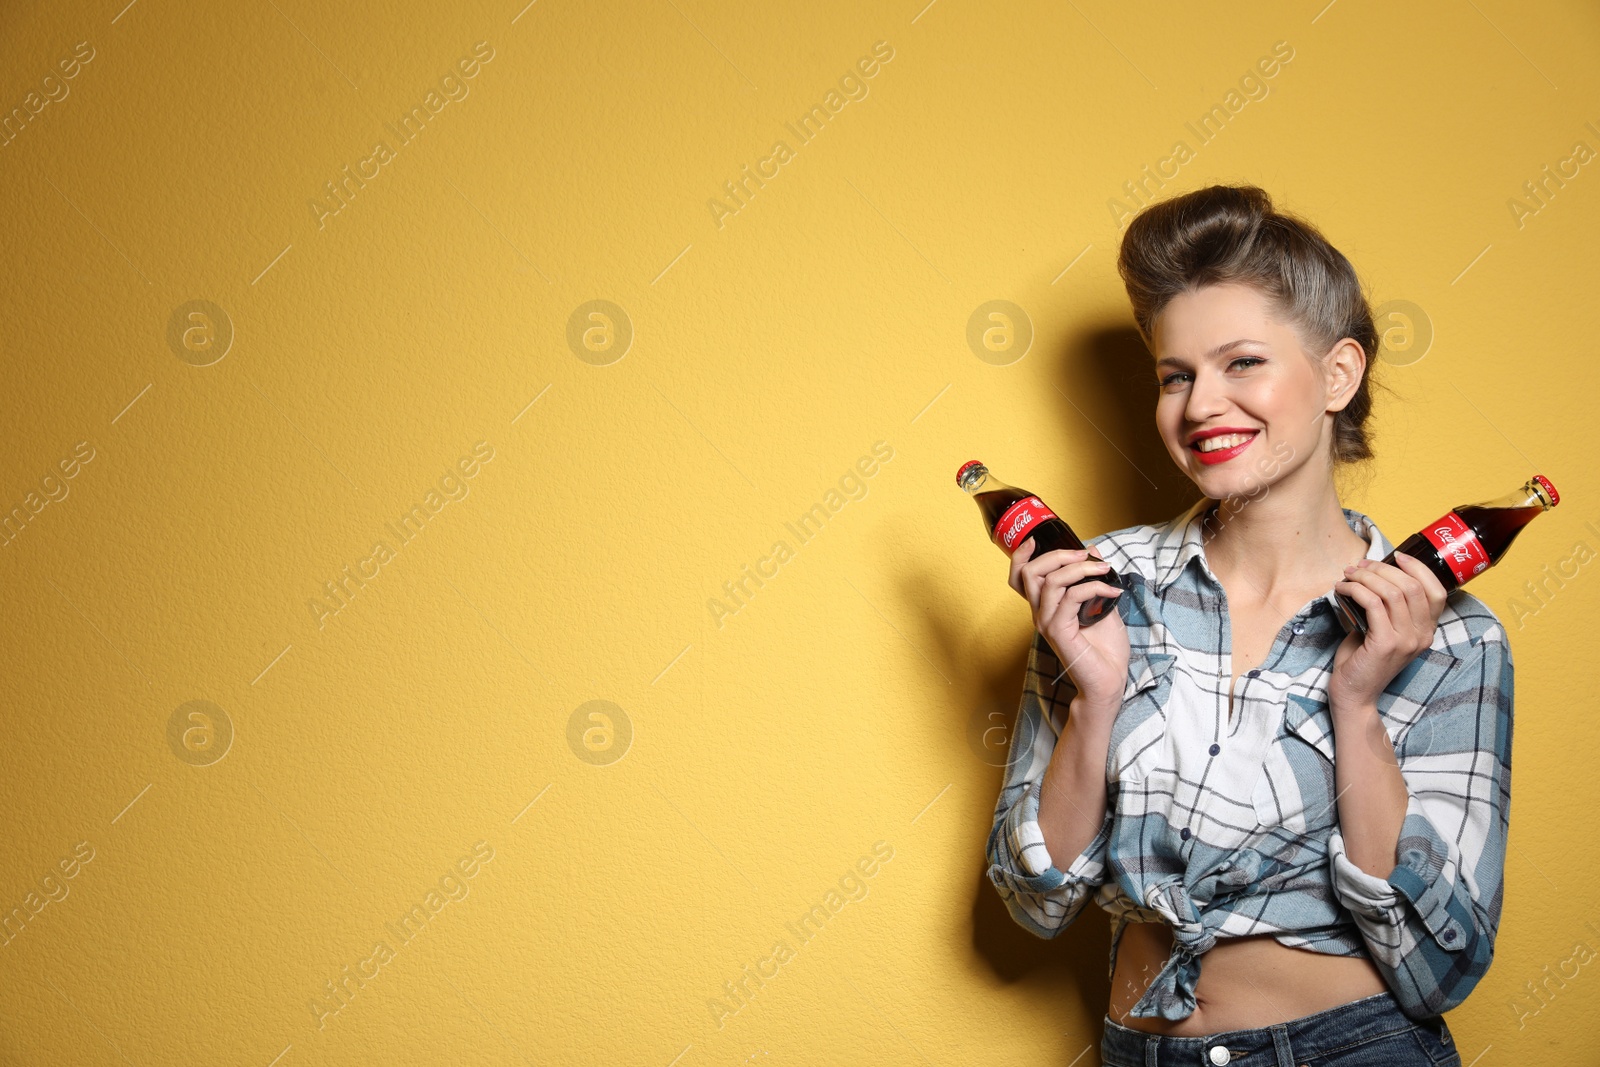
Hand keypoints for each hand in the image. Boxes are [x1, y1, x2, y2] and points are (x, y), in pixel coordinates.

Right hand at [1008, 537, 1129, 714]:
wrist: (1109, 681)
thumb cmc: (1105, 649)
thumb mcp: (1102, 603)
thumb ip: (1093, 578)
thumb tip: (1093, 550)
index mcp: (1045, 607)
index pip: (1019, 578)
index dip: (1021, 556)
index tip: (1037, 539)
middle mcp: (1040, 614)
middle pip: (1030, 573)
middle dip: (1057, 554)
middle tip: (1086, 555)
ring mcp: (1047, 623)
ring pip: (1050, 581)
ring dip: (1081, 568)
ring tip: (1105, 570)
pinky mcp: (1059, 631)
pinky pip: (1071, 597)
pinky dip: (1093, 587)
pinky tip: (1112, 591)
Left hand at [1329, 551, 1449, 708]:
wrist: (1354, 694)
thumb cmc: (1364, 660)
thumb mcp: (1382, 630)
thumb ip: (1387, 608)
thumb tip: (1373, 576)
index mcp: (1426, 631)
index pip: (1436, 591)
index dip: (1418, 569)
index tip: (1396, 556)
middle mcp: (1421, 635)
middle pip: (1412, 586)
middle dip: (1383, 568)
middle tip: (1360, 566)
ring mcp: (1406, 641)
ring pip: (1392, 592)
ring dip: (1366, 577)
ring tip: (1348, 575)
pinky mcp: (1385, 644)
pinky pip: (1372, 604)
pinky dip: (1356, 590)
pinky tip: (1342, 589)